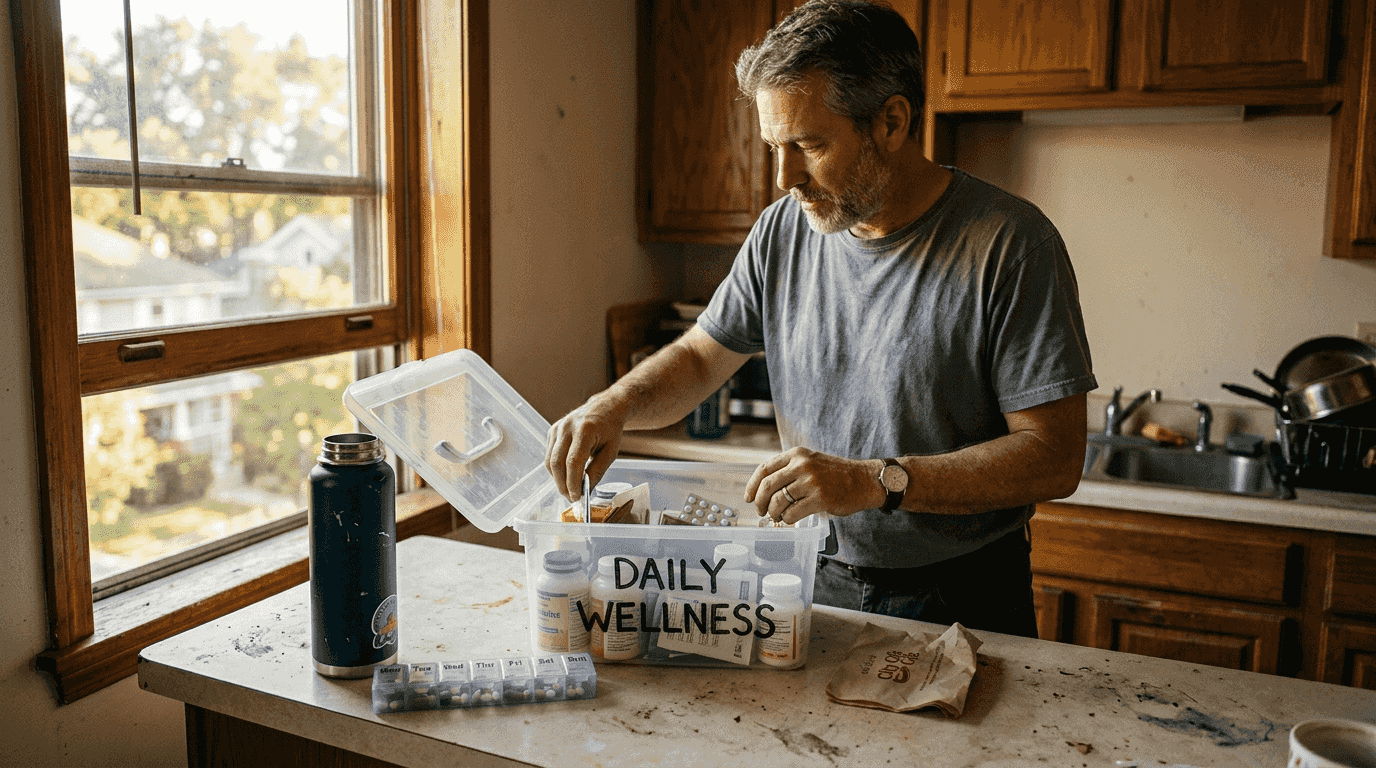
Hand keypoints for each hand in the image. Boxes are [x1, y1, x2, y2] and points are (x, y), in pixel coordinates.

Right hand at [545, 394, 627, 500]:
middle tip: (571, 497)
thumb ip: (597, 471)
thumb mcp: (610, 452)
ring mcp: (558, 427)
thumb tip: (585, 490)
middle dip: (562, 484)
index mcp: (585, 430)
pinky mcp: (553, 430)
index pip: (573, 462)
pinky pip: (549, 454)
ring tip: (569, 489)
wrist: (605, 408)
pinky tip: (566, 474)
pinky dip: (556, 468)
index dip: (572, 482)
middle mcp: (567, 427)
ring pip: (549, 460)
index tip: (576, 497)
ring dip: (557, 478)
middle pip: (557, 462)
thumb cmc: (610, 429)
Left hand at [744, 448, 884, 524]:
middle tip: (760, 511)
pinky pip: (792, 513)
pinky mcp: (820, 499)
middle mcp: (802, 465)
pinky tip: (789, 519)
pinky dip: (787, 519)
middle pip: (768, 486)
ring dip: (773, 513)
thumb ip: (790, 469)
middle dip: (759, 502)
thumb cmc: (836, 474)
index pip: (765, 469)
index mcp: (797, 454)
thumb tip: (764, 489)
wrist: (864, 480)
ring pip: (778, 501)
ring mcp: (811, 482)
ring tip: (777, 516)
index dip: (752, 485)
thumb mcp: (811, 461)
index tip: (748, 497)